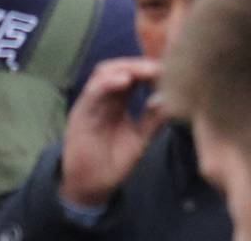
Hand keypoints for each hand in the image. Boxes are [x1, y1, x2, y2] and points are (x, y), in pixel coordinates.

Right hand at [58, 58, 166, 210]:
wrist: (92, 187)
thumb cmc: (115, 161)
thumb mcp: (140, 139)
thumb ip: (154, 119)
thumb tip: (170, 99)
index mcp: (118, 101)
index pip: (133, 74)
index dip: (150, 70)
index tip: (170, 71)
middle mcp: (104, 98)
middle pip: (119, 67)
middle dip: (140, 64)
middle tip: (161, 67)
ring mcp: (91, 103)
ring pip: (104, 73)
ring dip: (126, 67)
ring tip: (146, 70)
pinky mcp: (80, 114)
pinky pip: (93, 92)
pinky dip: (108, 82)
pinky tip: (125, 80)